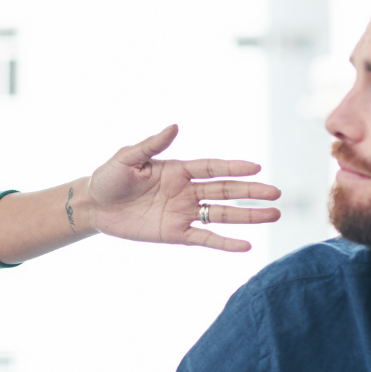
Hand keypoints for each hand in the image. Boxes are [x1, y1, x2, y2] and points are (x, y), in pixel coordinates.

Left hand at [86, 125, 281, 251]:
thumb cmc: (109, 177)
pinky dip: (225, 242)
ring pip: (222, 214)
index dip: (234, 167)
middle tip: (277, 193)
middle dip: (252, 192)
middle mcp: (186, 191)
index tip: (257, 167)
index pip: (213, 168)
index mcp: (178, 170)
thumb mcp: (128, 158)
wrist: (94, 206)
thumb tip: (175, 126)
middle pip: (226, 192)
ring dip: (248, 216)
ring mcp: (183, 213)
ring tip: (274, 215)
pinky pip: (205, 238)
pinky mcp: (175, 233)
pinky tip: (246, 245)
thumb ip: (152, 144)